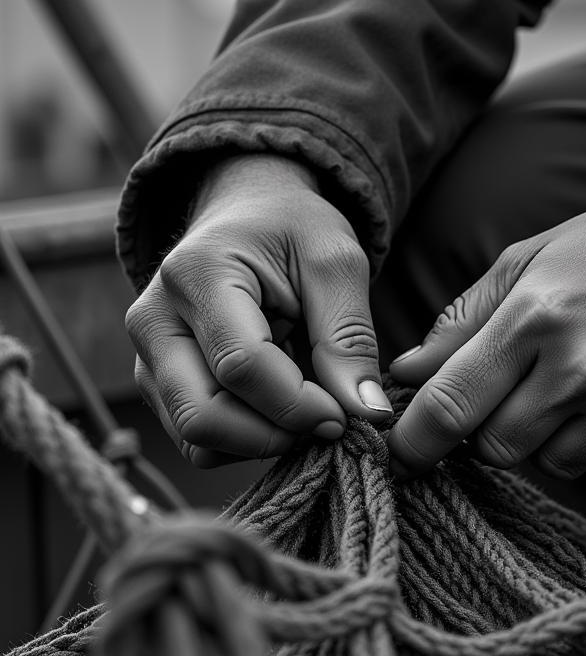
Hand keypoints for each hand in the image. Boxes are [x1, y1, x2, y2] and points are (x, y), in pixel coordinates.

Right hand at [125, 154, 392, 466]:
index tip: (348, 415)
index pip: (242, 366)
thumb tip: (368, 413)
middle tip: (329, 420)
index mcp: (196, 274)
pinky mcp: (156, 385)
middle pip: (202, 417)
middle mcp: (154, 320)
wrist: (247, 211)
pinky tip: (280, 409)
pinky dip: (245, 443)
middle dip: (276, 435)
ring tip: (306, 405)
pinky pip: (196, 444)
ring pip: (196, 441)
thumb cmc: (293, 229)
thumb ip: (351, 337)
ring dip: (262, 441)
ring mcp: (147, 357)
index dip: (300, 405)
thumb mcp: (337, 263)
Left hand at [387, 169, 585, 479]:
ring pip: (546, 464)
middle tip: (513, 386)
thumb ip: (462, 321)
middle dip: (487, 427)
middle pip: (493, 448)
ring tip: (574, 380)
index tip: (404, 446)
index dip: (414, 438)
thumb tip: (407, 374)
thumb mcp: (532, 258)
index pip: (452, 405)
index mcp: (538, 317)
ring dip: (543, 435)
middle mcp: (583, 371)